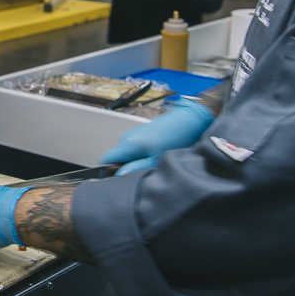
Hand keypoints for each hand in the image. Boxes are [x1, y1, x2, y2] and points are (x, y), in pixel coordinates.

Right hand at [99, 97, 214, 173]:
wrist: (188, 120)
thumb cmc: (175, 139)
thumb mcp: (155, 159)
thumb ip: (135, 168)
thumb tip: (119, 175)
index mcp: (128, 144)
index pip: (106, 159)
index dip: (111, 169)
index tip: (123, 175)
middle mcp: (126, 137)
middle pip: (117, 157)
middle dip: (127, 165)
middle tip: (146, 168)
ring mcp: (133, 132)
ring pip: (127, 152)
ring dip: (137, 158)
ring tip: (154, 159)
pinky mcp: (141, 131)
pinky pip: (134, 146)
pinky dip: (142, 151)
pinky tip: (157, 151)